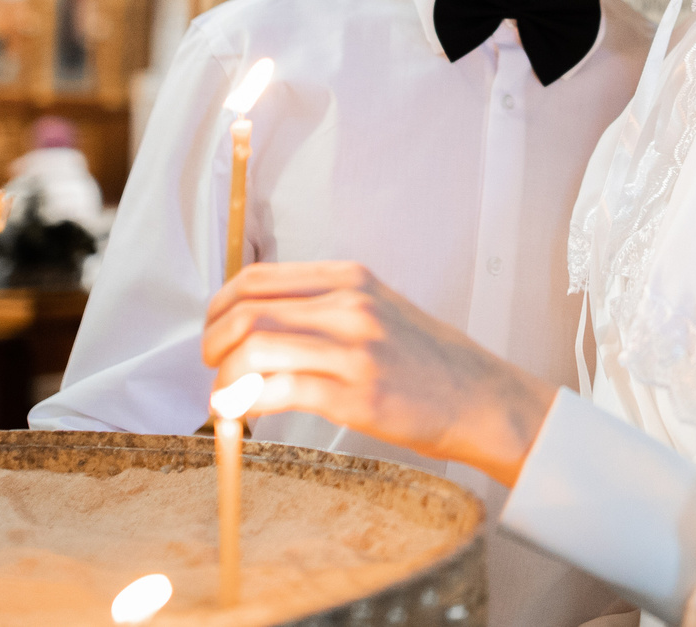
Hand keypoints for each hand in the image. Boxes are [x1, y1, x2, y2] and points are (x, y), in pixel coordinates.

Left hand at [203, 261, 556, 486]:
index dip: (219, 307)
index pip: (257, 278)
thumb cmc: (428, 361)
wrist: (482, 398)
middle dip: (212, 344)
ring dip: (225, 379)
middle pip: (247, 313)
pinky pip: (282, 392)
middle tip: (212, 369)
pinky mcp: (359, 395)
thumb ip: (323, 307)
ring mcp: (356, 349)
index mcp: (350, 278)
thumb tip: (256, 323)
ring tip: (225, 399)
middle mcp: (350, 306)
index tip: (213, 331)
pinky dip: (248, 404)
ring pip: (256, 350)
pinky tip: (246, 415)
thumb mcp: (378, 309)